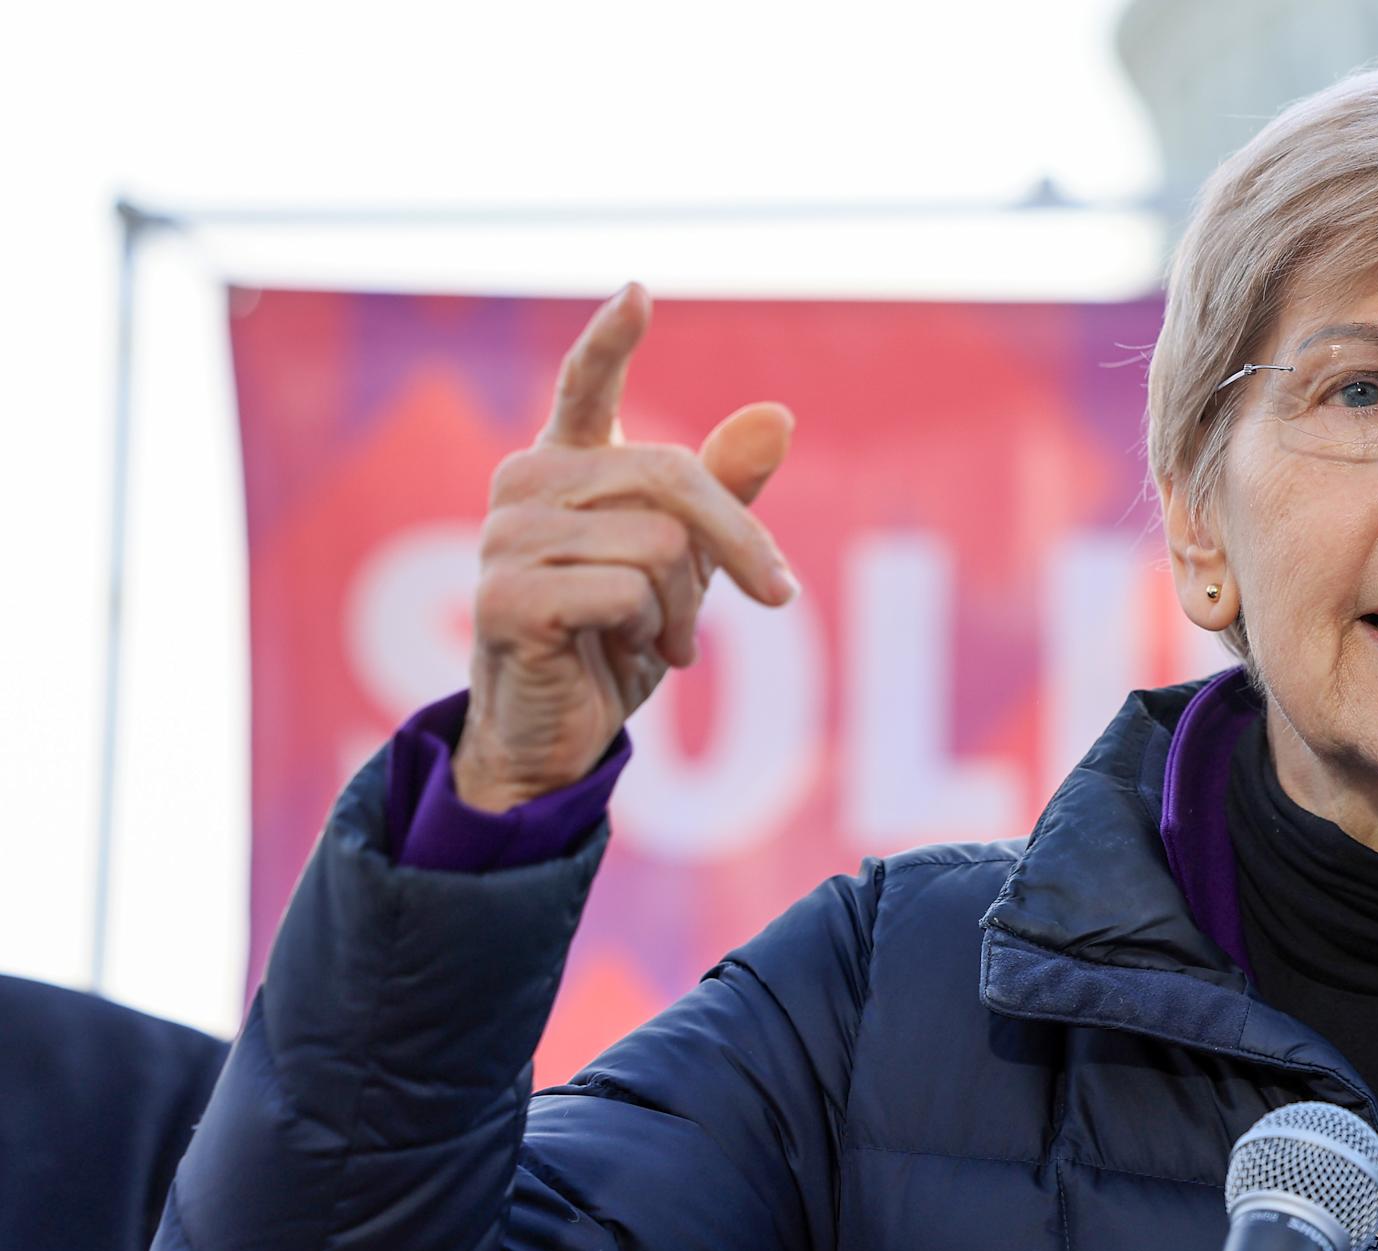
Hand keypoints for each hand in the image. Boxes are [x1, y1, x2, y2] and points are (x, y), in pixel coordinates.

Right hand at [452, 283, 797, 811]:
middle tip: (776, 596)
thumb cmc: (614, 642)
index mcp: (566, 465)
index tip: (639, 293)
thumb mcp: (685, 565)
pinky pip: (624, 592)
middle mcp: (525, 485)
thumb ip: (723, 492)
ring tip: (657, 641)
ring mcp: (505, 538)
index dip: (612, 340)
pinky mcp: (504, 597)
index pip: (588, 385)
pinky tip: (620, 654)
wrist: (556, 734)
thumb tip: (776, 417)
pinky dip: (647, 633)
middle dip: (737, 543)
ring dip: (683, 607)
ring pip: (657, 542)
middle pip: (671, 477)